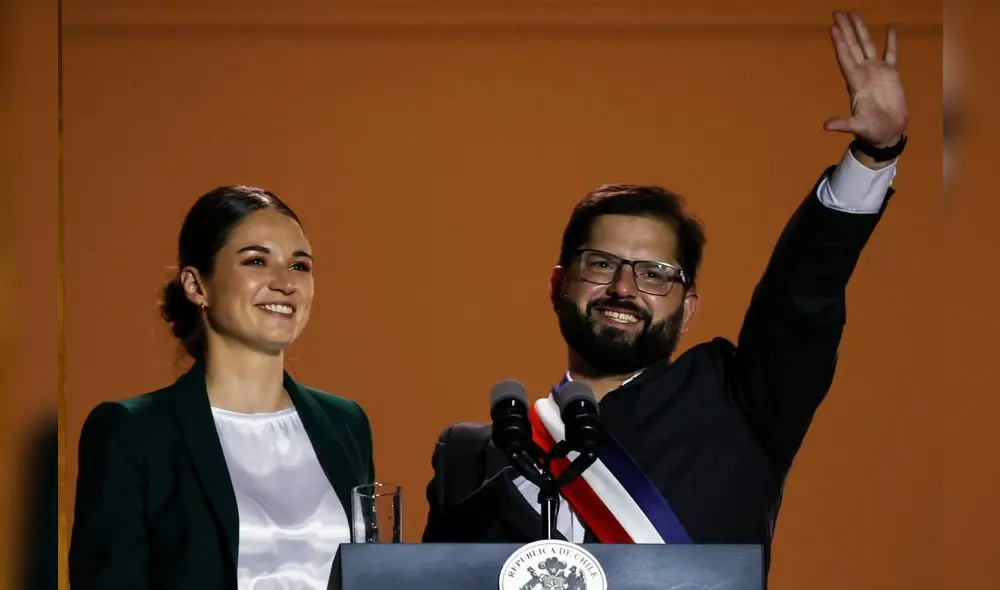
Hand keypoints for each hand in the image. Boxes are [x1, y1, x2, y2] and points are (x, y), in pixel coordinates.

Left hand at [823, 11, 908, 147]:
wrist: (887, 133)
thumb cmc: (871, 132)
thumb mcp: (857, 127)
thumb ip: (843, 124)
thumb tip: (826, 126)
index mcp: (855, 82)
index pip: (845, 57)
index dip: (840, 43)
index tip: (833, 27)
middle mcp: (863, 73)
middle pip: (852, 46)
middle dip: (845, 29)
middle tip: (837, 12)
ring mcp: (876, 72)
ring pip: (867, 46)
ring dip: (860, 30)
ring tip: (853, 13)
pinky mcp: (891, 75)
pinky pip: (890, 54)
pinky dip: (890, 41)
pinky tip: (889, 28)